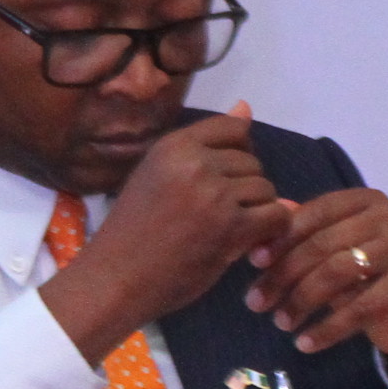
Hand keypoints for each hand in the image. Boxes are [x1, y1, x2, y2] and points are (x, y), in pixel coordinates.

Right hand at [40, 103, 288, 366]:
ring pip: (266, 188)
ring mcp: (215, 194)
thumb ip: (202, 145)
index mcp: (174, 146)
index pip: (235, 128)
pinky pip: (276, 215)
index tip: (222, 178)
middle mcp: (196, 163)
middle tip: (218, 215)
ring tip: (225, 230)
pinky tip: (246, 243)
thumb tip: (246, 105)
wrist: (111, 283)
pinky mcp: (231, 226)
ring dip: (255, 211)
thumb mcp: (157, 175)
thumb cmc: (132, 232)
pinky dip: (269, 231)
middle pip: (252, 161)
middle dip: (243, 187)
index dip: (238, 153)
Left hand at [245, 188, 387, 382]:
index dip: (281, 237)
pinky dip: (325, 329)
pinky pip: (356, 309)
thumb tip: (258, 233)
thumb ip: (302, 236)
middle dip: (282, 275)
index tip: (253, 262)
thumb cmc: (365, 275)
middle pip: (321, 245)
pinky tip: (305, 342)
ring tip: (281, 322)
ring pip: (335, 273)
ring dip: (300, 301)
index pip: (315, 212)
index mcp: (367, 201)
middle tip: (256, 302)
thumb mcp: (335, 251)